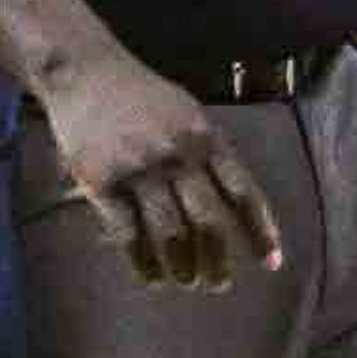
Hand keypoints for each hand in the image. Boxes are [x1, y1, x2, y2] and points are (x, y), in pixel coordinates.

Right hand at [38, 49, 284, 291]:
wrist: (85, 72)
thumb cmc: (142, 96)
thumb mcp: (189, 114)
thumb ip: (210, 155)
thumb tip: (233, 204)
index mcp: (207, 139)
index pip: (243, 193)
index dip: (260, 231)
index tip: (271, 264)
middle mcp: (178, 156)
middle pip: (209, 221)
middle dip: (218, 261)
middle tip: (220, 285)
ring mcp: (139, 170)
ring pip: (170, 233)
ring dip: (182, 267)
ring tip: (187, 283)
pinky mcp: (102, 182)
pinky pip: (128, 234)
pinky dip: (142, 262)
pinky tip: (150, 277)